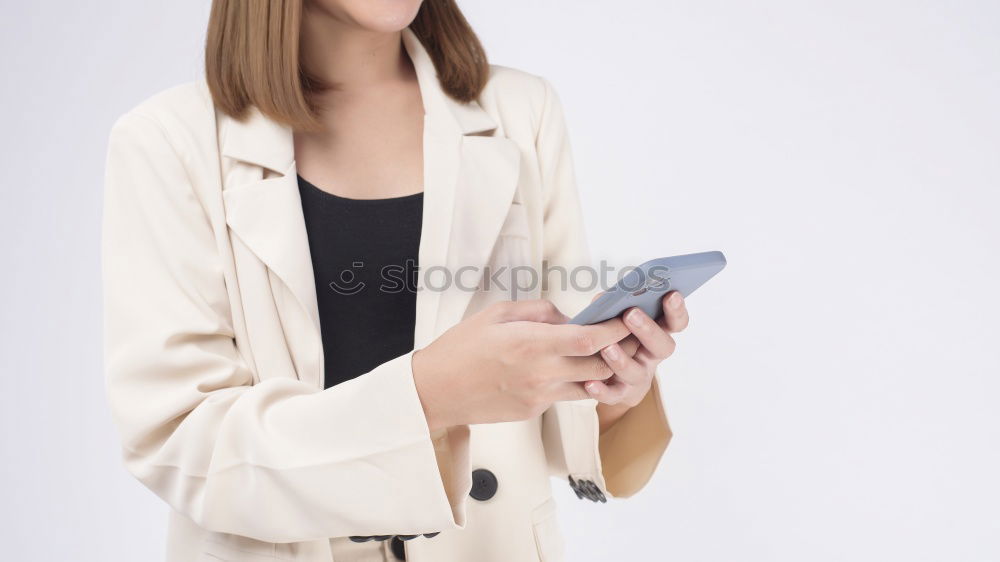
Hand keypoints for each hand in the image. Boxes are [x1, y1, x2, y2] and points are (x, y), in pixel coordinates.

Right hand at [412, 300, 630, 430]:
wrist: (435, 391)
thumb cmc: (461, 347)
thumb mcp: (497, 314)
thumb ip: (539, 312)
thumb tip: (568, 317)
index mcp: (532, 344)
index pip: (589, 339)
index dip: (615, 330)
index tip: (627, 319)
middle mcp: (541, 374)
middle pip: (599, 366)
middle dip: (618, 351)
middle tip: (627, 336)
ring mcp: (538, 397)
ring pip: (587, 386)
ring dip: (598, 370)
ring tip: (601, 352)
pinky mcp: (532, 412)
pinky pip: (563, 395)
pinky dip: (570, 381)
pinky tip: (562, 368)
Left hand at [583, 291, 689, 410]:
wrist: (600, 374)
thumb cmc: (610, 337)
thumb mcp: (613, 320)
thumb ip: (611, 307)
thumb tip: (603, 298)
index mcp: (656, 332)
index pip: (675, 322)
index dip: (677, 311)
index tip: (671, 294)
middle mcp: (652, 356)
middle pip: (663, 346)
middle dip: (648, 330)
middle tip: (631, 314)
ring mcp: (639, 377)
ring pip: (637, 373)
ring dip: (623, 360)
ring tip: (607, 348)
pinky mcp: (621, 394)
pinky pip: (613, 395)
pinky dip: (602, 390)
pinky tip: (590, 382)